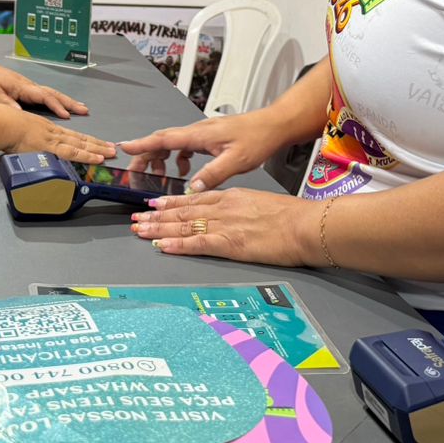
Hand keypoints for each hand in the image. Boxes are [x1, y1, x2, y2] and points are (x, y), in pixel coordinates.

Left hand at [0, 58, 87, 119]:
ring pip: (52, 94)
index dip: (56, 106)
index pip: (44, 96)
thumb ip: (7, 104)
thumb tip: (21, 115)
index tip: (66, 115)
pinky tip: (63, 107)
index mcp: (23, 86)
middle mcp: (29, 86)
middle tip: (85, 110)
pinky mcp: (27, 91)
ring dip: (67, 101)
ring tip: (81, 108)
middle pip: (54, 94)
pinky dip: (58, 101)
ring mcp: (29, 88)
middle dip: (70, 102)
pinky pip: (47, 96)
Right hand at [2, 109, 115, 162]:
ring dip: (97, 150)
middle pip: (80, 139)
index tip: (98, 145)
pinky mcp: (50, 147)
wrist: (1, 123)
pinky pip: (72, 152)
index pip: (72, 137)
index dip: (86, 141)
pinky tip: (97, 159)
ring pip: (81, 145)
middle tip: (112, 149)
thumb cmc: (6, 128)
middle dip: (97, 145)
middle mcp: (54, 133)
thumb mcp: (21, 136)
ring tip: (111, 153)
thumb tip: (30, 153)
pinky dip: (86, 156)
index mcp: (48, 131)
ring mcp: (53, 140)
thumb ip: (29, 146)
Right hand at [119, 111, 282, 192]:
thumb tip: (191, 188)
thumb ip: (212, 174)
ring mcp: (203, 133)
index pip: (164, 138)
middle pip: (163, 140)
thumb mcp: (236, 161)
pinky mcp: (210, 138)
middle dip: (145, 154)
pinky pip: (185, 147)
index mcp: (200, 134)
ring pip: (173, 143)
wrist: (274, 125)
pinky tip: (183, 171)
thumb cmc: (258, 138)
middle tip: (135, 170)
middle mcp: (198, 131)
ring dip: (161, 157)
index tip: (124, 148)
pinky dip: (178, 158)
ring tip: (157, 173)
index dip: (142, 144)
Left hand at [129, 189, 316, 265]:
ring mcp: (224, 225)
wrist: (306, 225)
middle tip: (137, 217)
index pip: (194, 199)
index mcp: (231, 197)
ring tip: (140, 230)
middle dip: (156, 215)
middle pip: (182, 211)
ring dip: (158, 229)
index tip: (154, 204)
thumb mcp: (261, 203)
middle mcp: (223, 208)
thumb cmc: (292, 216)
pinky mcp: (229, 243)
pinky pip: (196, 244)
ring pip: (183, 226)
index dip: (171, 202)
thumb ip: (241, 208)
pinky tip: (161, 245)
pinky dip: (176, 245)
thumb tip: (232, 216)